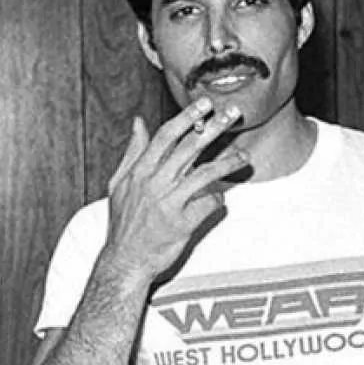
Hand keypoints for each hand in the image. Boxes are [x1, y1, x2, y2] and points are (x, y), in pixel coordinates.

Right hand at [103, 96, 247, 281]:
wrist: (125, 261)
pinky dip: (217, 199)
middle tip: (233, 113)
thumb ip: (132, 151)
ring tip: (244, 157)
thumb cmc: (123, 222)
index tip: (204, 104)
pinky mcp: (182, 223)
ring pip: (204, 174)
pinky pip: (208, 204)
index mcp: (139, 171)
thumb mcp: (120, 183)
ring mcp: (168, 203)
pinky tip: (222, 198)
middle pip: (189, 148)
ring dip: (227, 162)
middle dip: (213, 127)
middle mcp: (154, 183)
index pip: (166, 136)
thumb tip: (138, 121)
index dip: (187, 118)